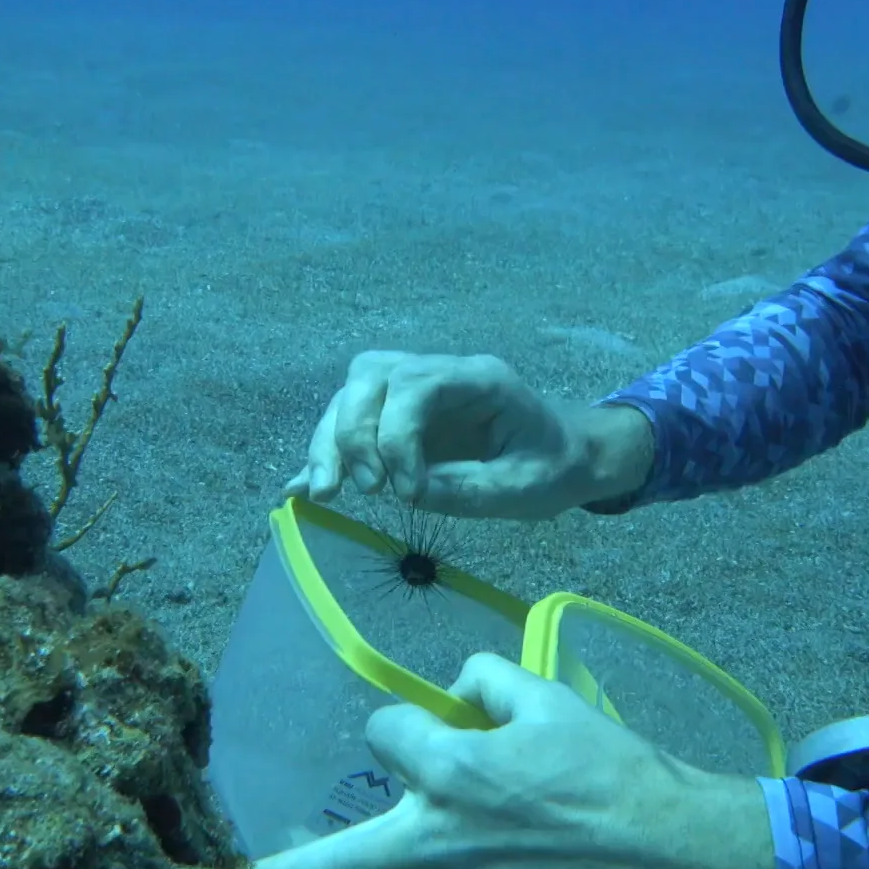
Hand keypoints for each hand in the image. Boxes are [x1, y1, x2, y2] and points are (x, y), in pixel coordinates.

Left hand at [254, 653, 776, 868]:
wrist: (681, 862)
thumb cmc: (621, 776)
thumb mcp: (555, 703)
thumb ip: (490, 681)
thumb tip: (458, 687)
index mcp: (453, 770)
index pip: (383, 735)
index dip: (405, 727)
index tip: (429, 730)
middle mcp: (439, 843)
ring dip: (421, 865)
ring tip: (490, 844)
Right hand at [282, 351, 652, 519]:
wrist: (567, 455)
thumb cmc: (553, 467)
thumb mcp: (526, 486)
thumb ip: (470, 488)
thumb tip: (409, 493)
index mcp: (479, 378)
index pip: (416, 382)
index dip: (397, 434)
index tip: (407, 492)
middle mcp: (440, 373)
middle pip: (370, 376)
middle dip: (353, 432)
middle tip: (366, 490)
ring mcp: (415, 391)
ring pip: (351, 394)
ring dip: (330, 442)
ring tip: (326, 495)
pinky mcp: (398, 417)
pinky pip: (350, 421)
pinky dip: (326, 451)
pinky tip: (301, 486)